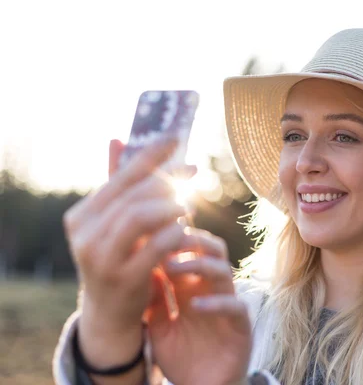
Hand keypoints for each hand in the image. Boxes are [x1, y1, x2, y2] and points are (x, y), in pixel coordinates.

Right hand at [63, 136, 195, 369]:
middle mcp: (84, 235)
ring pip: (140, 216)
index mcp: (80, 216)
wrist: (110, 312)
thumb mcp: (113, 223)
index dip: (150, 155)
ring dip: (171, 205)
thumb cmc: (118, 257)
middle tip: (193, 172)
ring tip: (189, 205)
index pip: (119, 177)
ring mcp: (101, 258)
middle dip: (168, 179)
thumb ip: (119, 185)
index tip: (176, 138)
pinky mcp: (124, 278)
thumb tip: (118, 139)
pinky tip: (186, 229)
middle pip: (132, 195)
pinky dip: (175, 232)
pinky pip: (157, 245)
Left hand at [145, 229, 251, 384]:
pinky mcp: (240, 326)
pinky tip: (195, 306)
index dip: (173, 238)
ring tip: (173, 267)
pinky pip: (235, 306)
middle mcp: (211, 290)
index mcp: (192, 287)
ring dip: (199, 264)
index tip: (150, 231)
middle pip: (212, 250)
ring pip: (224, 270)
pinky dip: (216, 303)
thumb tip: (139, 265)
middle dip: (191, 240)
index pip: (189, 251)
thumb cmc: (181, 357)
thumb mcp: (157, 326)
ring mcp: (228, 304)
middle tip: (167, 238)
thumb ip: (152, 298)